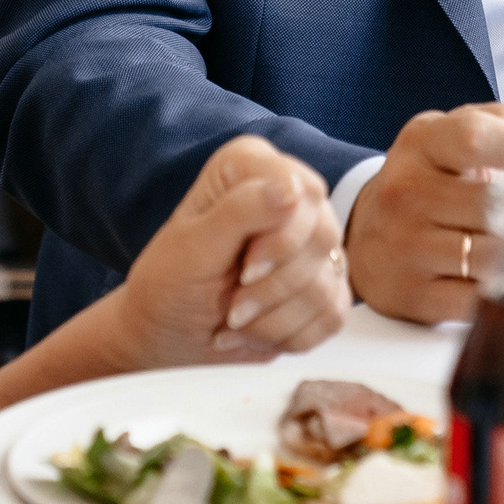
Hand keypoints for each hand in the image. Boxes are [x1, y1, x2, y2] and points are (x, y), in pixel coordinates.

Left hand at [108, 136, 346, 367]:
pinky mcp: (323, 283)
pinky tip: (255, 332)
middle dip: (274, 286)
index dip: (282, 240)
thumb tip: (291, 189)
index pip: (302, 192)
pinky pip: (333, 312)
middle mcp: (288, 196)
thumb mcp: (193, 248)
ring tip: (236, 321)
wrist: (169, 336)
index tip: (246, 272)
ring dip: (274, 318)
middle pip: (322, 236)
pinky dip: (289, 335)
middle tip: (233, 306)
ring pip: (327, 281)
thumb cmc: (170, 285)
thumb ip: (239, 211)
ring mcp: (310, 241)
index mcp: (250, 167)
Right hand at [347, 103, 503, 323]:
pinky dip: (502, 296)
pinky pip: (476, 302)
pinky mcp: (409, 294)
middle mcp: (405, 192)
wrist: (368, 233)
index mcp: (421, 143)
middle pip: (491, 205)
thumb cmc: (433, 179)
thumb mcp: (455, 135)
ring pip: (491, 258)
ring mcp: (403, 246)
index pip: (475, 138)